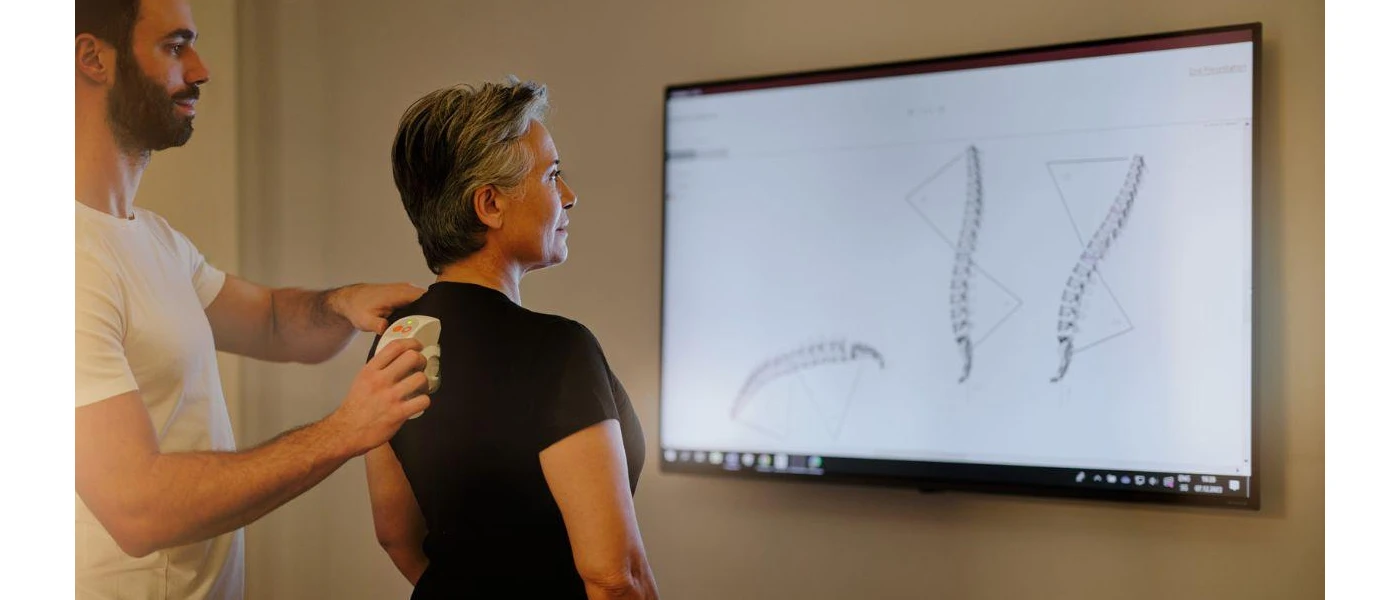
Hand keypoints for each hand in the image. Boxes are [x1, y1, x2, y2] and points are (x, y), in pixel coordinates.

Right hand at [326, 338, 431, 456]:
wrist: (347, 431)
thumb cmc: (356, 406)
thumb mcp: (361, 380)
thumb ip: (378, 369)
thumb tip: (397, 359)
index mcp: (370, 370)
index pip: (394, 347)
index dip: (412, 343)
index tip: (418, 346)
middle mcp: (380, 380)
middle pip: (412, 357)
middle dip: (421, 360)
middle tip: (420, 368)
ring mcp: (390, 397)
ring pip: (420, 378)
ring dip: (425, 382)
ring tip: (421, 387)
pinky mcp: (398, 413)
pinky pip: (423, 400)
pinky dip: (424, 400)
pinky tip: (418, 402)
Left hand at [329, 283, 426, 333]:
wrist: (351, 299)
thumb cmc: (358, 309)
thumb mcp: (365, 321)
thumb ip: (377, 325)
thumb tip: (388, 329)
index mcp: (399, 294)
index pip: (425, 298)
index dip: (433, 310)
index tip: (436, 324)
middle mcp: (405, 288)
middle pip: (428, 299)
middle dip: (433, 313)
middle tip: (434, 330)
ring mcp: (406, 288)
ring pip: (424, 299)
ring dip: (427, 311)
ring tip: (428, 327)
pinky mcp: (405, 292)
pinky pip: (419, 299)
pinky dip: (421, 309)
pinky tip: (419, 321)